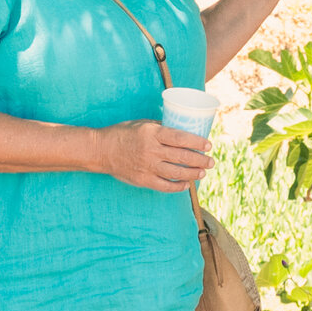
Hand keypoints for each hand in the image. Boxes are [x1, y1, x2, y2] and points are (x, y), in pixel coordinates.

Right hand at [98, 120, 212, 193]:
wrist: (101, 150)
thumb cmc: (122, 133)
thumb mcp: (142, 124)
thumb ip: (160, 128)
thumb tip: (180, 130)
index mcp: (152, 134)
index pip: (181, 138)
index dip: (197, 142)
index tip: (208, 145)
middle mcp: (151, 151)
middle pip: (182, 157)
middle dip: (200, 160)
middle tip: (210, 161)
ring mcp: (147, 167)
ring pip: (176, 173)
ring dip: (193, 174)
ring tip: (202, 173)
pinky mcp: (142, 180)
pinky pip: (164, 186)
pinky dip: (177, 186)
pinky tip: (185, 184)